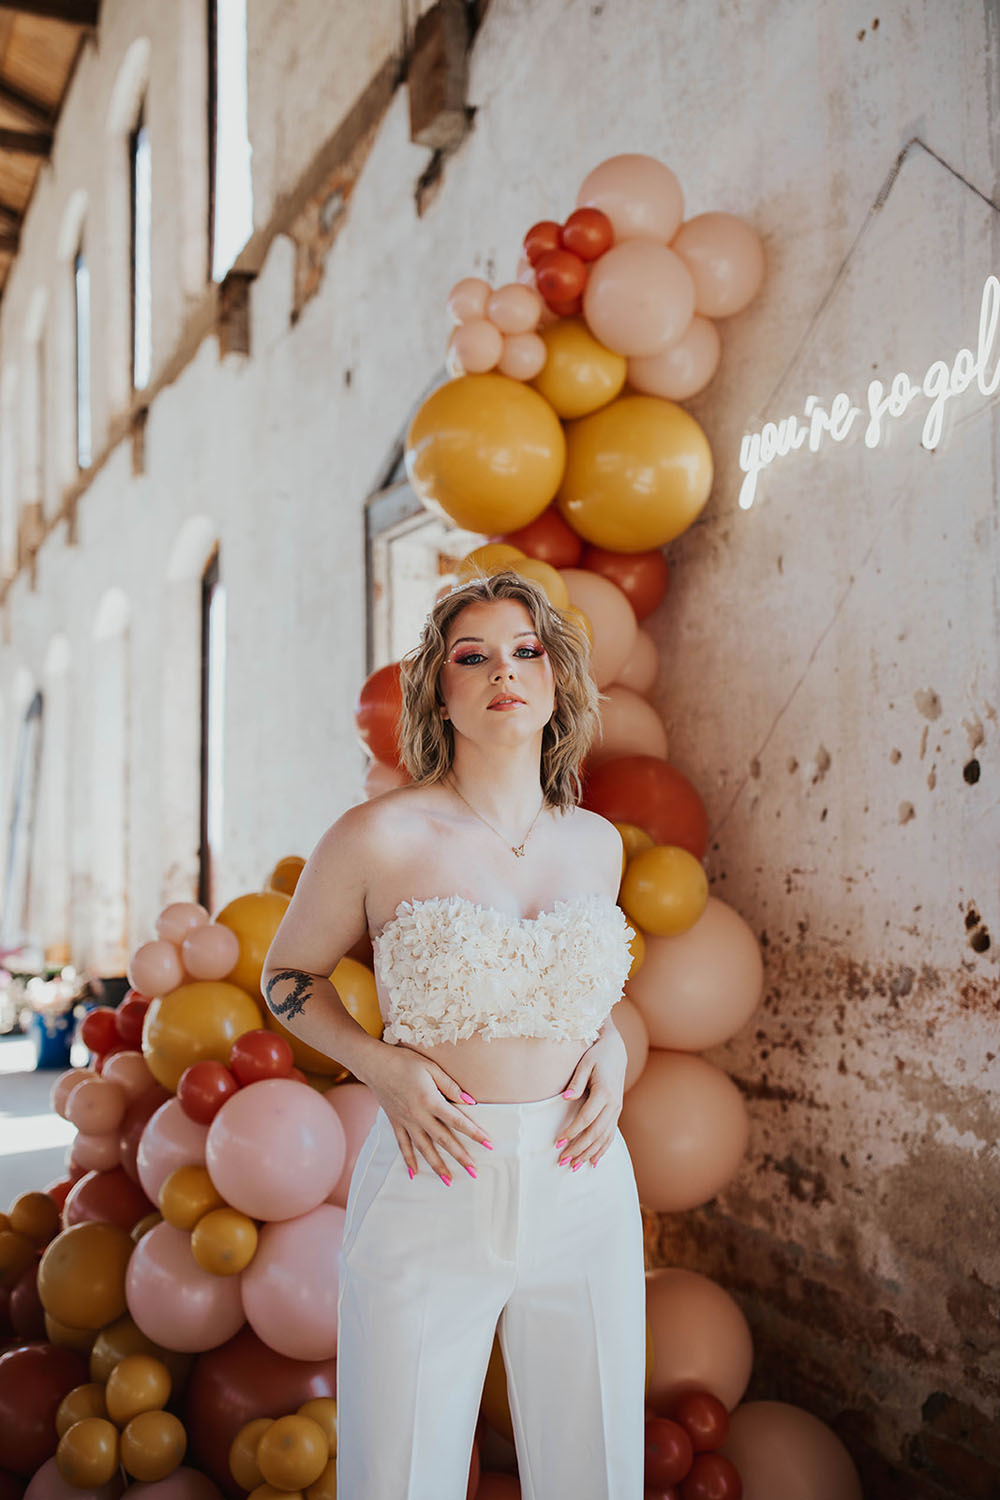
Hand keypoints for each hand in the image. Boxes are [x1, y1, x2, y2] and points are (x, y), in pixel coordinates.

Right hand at [367, 1044, 492, 1184]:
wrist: (375, 1064)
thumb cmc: (405, 1062)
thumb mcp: (431, 1067)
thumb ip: (450, 1086)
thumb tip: (470, 1101)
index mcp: (430, 1100)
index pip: (457, 1121)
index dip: (474, 1133)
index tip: (488, 1143)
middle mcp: (418, 1115)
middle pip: (443, 1140)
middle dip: (460, 1156)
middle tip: (474, 1171)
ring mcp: (405, 1122)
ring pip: (423, 1148)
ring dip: (437, 1165)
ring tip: (449, 1180)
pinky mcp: (395, 1123)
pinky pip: (403, 1146)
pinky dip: (409, 1160)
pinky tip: (415, 1173)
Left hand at [556, 1027, 627, 1168]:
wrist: (616, 1050)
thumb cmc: (596, 1054)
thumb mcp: (585, 1063)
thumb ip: (576, 1082)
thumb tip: (565, 1098)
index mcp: (605, 1092)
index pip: (586, 1119)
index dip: (571, 1132)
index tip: (557, 1143)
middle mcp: (614, 1104)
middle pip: (595, 1133)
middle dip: (578, 1149)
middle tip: (562, 1161)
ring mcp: (617, 1109)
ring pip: (604, 1137)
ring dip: (589, 1153)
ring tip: (574, 1166)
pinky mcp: (617, 1111)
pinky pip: (611, 1135)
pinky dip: (603, 1149)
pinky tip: (594, 1161)